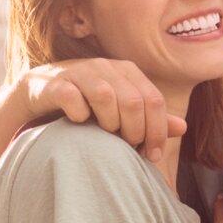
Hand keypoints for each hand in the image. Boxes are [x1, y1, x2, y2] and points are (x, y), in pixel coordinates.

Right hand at [6, 57, 185, 161]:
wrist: (39, 93)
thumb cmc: (87, 104)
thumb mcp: (120, 109)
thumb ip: (149, 118)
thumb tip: (183, 128)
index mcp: (127, 71)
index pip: (154, 100)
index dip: (157, 130)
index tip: (152, 156)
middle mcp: (105, 66)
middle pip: (133, 100)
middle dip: (134, 130)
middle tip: (128, 147)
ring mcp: (78, 71)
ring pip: (105, 95)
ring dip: (109, 122)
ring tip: (106, 134)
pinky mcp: (54, 83)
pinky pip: (71, 97)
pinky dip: (78, 114)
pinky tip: (79, 123)